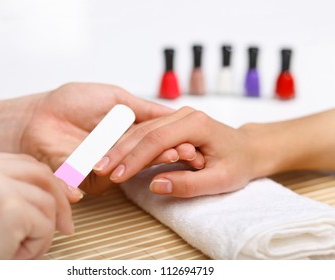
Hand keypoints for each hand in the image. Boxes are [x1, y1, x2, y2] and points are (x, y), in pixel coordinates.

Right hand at [0, 148, 81, 258]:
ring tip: (17, 247)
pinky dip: (39, 245)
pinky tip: (14, 253)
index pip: (26, 163)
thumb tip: (65, 185)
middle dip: (59, 202)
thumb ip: (16, 186)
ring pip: (47, 201)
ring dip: (42, 230)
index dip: (48, 186)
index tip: (60, 203)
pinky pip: (46, 225)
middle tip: (64, 226)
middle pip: (41, 174)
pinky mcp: (9, 209)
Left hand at [16, 83, 173, 194]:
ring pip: (127, 170)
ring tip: (167, 157)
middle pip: (146, 158)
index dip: (172, 141)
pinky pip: (94, 181)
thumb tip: (171, 112)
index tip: (190, 141)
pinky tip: (126, 170)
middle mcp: (118, 153)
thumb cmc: (72, 102)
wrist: (38, 115)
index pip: (154, 141)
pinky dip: (108, 178)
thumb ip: (141, 108)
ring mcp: (103, 167)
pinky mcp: (82, 178)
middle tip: (186, 152)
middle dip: (167, 155)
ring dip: (147, 165)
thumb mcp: (115, 98)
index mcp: (126, 135)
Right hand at [93, 107, 254, 196]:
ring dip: (120, 147)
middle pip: (144, 131)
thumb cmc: (238, 163)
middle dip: (120, 151)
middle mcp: (184, 114)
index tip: (117, 175)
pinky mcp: (172, 122)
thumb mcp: (220, 180)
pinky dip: (129, 144)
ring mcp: (177, 116)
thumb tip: (156, 185)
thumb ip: (189, 184)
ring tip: (101, 163)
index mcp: (197, 123)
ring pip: (141, 129)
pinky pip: (146, 131)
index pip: (157, 139)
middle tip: (99, 169)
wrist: (248, 149)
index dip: (135, 158)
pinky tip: (115, 155)